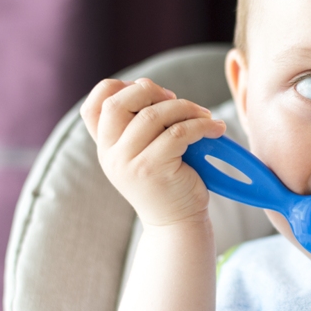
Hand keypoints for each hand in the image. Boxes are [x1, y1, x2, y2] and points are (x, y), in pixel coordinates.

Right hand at [80, 77, 225, 226]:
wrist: (175, 223)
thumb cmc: (167, 182)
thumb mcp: (144, 153)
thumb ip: (139, 126)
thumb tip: (155, 90)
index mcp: (106, 147)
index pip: (94, 105)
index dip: (118, 87)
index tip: (148, 92)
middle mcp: (110, 154)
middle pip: (118, 102)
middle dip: (150, 90)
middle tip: (175, 100)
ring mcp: (128, 163)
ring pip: (153, 114)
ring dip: (185, 107)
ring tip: (204, 116)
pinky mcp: (152, 169)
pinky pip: (178, 132)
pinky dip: (202, 125)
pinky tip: (216, 129)